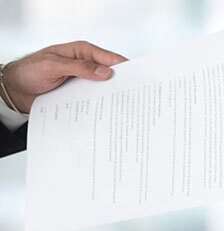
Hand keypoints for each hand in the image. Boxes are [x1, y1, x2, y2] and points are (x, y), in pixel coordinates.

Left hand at [2, 41, 126, 113]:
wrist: (15, 90)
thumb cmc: (29, 71)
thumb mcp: (52, 66)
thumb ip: (78, 67)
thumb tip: (105, 72)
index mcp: (82, 52)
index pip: (110, 59)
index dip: (125, 68)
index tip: (138, 79)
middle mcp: (86, 66)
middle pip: (111, 75)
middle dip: (123, 85)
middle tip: (135, 98)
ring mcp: (84, 82)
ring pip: (104, 90)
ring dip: (112, 99)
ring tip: (125, 110)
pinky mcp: (80, 95)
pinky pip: (94, 101)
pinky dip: (101, 107)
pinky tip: (108, 115)